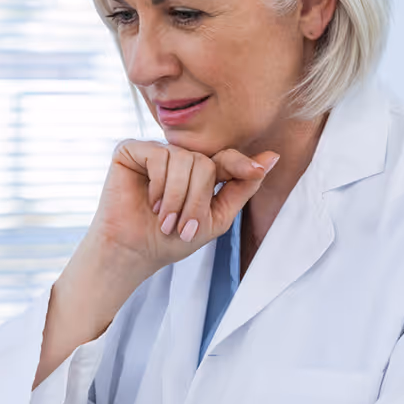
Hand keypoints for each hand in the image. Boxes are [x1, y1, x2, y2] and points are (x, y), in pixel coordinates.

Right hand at [33, 142, 277, 384]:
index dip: (240, 163)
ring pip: (185, 160)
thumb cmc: (169, 240)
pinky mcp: (131, 150)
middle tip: (182, 228)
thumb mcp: (216, 217)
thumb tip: (272, 157)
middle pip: (205, 163)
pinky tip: (151, 203)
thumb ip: (242, 187)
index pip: (225, 158)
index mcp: (198, 171)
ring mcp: (154, 151)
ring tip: (164, 221)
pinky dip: (160, 185)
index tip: (256, 170)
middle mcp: (177, 157)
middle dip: (197, 200)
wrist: (133, 253)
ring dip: (178, 198)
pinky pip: (159, 156)